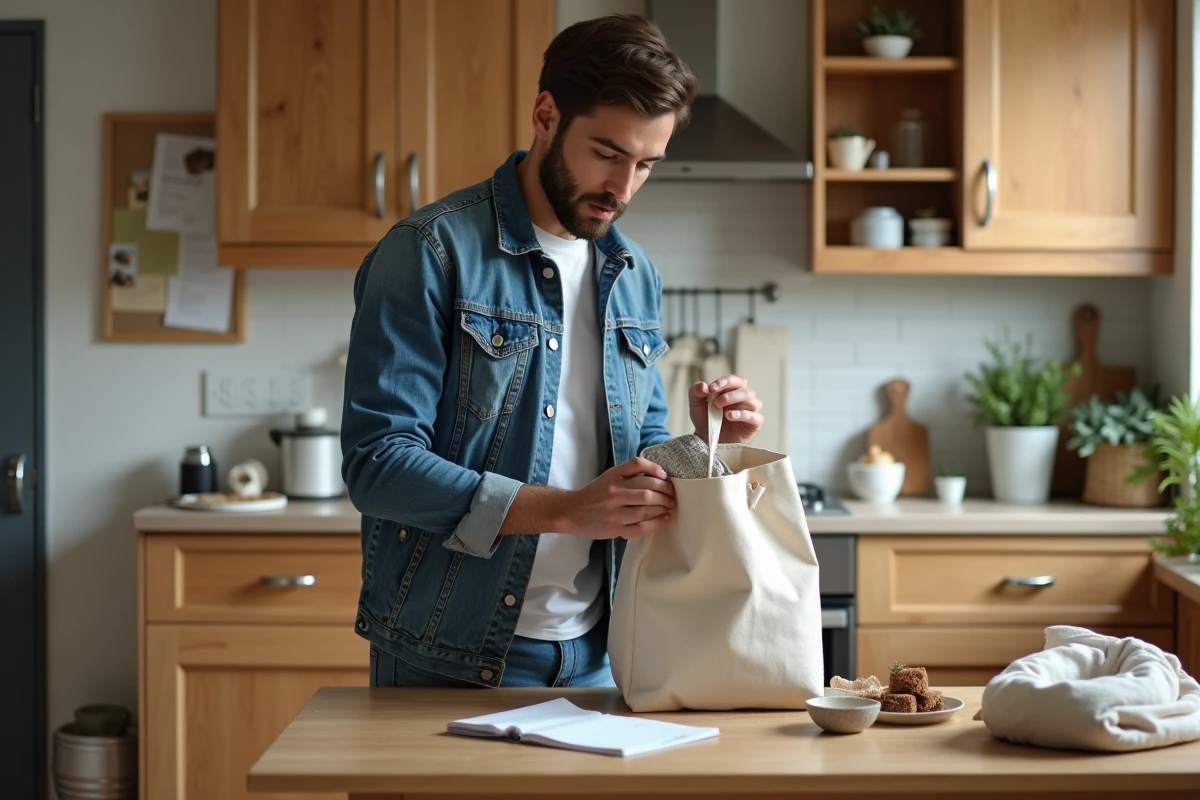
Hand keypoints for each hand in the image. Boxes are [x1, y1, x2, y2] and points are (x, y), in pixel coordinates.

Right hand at [561, 458, 675, 538]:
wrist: (571, 512)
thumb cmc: (594, 494)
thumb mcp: (608, 477)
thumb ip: (628, 474)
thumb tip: (657, 474)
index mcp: (612, 476)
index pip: (638, 465)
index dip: (656, 469)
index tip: (665, 476)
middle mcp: (614, 492)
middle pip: (647, 490)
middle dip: (665, 492)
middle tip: (673, 495)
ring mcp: (614, 512)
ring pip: (646, 508)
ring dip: (663, 506)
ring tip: (670, 505)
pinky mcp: (615, 528)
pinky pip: (640, 527)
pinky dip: (656, 523)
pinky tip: (664, 519)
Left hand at [689, 374, 763, 443]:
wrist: (707, 439)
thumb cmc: (705, 418)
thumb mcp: (695, 404)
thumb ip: (696, 391)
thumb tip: (704, 385)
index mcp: (732, 390)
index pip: (735, 380)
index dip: (725, 382)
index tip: (712, 388)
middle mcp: (744, 398)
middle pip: (745, 389)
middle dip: (730, 394)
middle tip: (716, 403)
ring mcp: (751, 411)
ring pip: (753, 401)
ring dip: (737, 403)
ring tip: (723, 412)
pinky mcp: (754, 424)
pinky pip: (756, 417)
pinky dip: (744, 414)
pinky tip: (730, 416)